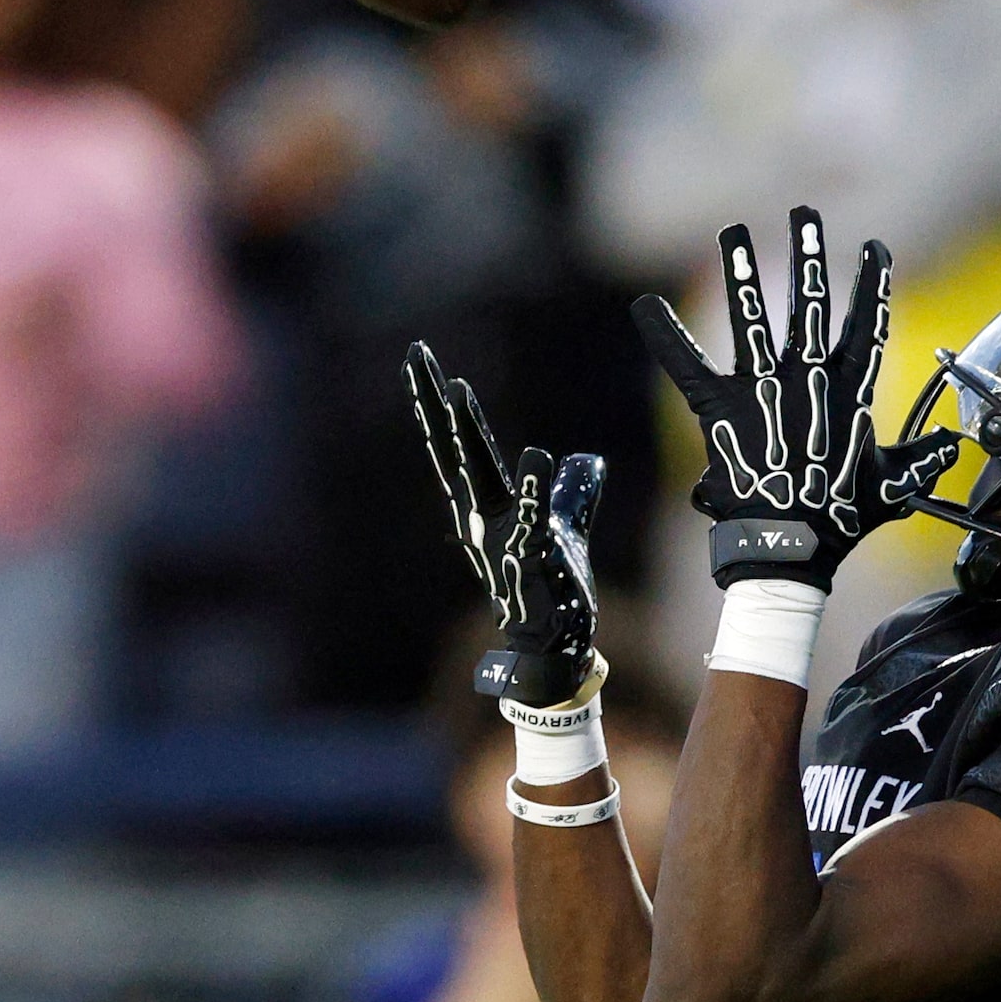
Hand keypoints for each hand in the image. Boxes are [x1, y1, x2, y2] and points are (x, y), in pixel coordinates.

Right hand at [404, 342, 603, 706]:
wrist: (551, 645)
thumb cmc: (550, 585)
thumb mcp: (563, 526)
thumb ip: (570, 490)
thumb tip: (583, 458)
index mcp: (484, 504)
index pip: (457, 443)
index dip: (436, 401)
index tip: (420, 359)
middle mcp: (482, 516)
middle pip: (453, 449)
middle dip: (435, 401)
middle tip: (417, 356)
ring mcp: (502, 536)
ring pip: (479, 476)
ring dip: (467, 432)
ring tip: (456, 388)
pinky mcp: (532, 557)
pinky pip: (533, 517)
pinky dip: (536, 489)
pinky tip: (539, 456)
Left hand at [631, 206, 960, 588]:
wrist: (792, 545)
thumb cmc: (842, 520)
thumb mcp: (893, 486)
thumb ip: (920, 459)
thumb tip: (952, 446)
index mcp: (850, 392)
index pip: (866, 325)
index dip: (872, 284)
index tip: (874, 247)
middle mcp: (807, 378)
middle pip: (810, 305)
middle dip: (808, 254)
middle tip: (804, 214)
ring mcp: (763, 388)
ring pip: (753, 318)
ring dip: (743, 273)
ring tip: (735, 233)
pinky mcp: (720, 407)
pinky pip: (687, 364)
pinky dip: (664, 335)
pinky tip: (643, 304)